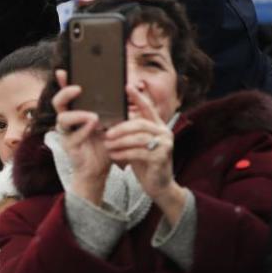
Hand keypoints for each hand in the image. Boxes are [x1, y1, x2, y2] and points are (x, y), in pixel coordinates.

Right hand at [52, 69, 110, 205]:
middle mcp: (67, 121)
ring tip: (93, 116)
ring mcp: (67, 134)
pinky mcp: (69, 146)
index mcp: (76, 112)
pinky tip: (94, 126)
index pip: (67, 94)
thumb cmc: (103, 144)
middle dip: (65, 93)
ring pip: (63, 119)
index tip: (63, 71)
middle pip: (58, 102)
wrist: (100, 169)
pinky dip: (84, 129)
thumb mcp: (109, 123)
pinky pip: (73, 136)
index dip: (63, 82)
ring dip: (78, 115)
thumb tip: (122, 91)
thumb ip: (111, 110)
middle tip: (78, 89)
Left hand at [104, 84, 185, 223]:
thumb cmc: (145, 163)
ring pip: (138, 138)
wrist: (159, 187)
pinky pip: (138, 153)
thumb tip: (113, 117)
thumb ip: (131, 131)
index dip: (138, 97)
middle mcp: (165, 132)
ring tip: (107, 145)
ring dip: (120, 142)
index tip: (126, 86)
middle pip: (140, 124)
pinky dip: (123, 153)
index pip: (148, 108)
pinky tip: (113, 156)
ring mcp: (166, 145)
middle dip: (120, 128)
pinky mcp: (161, 158)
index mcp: (158, 126)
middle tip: (106, 132)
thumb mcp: (137, 144)